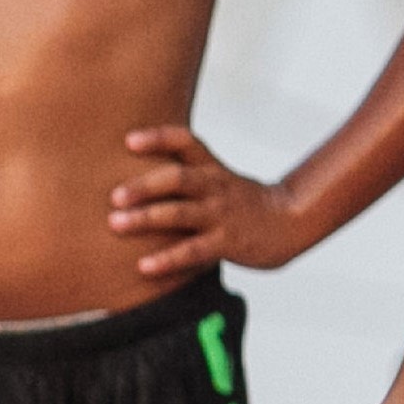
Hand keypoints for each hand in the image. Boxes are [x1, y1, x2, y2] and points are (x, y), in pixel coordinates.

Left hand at [112, 128, 303, 280]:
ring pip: (179, 213)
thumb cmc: (242, 202)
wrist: (290, 223)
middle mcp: (214, 186)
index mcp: (211, 167)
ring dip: (145, 218)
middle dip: (143, 186)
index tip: (129, 141)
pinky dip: (166, 259)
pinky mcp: (227, 242)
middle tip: (113, 197)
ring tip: (115, 224)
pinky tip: (143, 266)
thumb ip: (185, 174)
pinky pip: (192, 251)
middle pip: (176, 178)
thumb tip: (137, 176)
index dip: (158, 138)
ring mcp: (221, 214)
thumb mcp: (218, 178)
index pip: (185, 142)